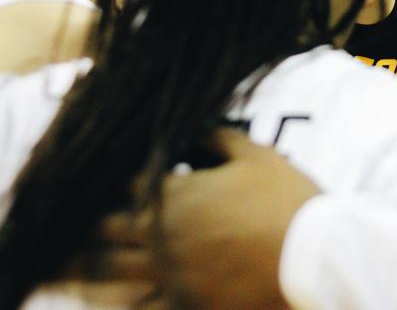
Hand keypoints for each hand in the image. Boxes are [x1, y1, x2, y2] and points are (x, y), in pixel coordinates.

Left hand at [83, 129, 319, 308]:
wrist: (315, 257)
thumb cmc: (288, 200)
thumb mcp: (257, 156)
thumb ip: (217, 139)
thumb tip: (192, 128)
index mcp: (178, 196)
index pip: (129, 183)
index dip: (117, 179)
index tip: (107, 177)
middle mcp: (163, 237)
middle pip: (107, 227)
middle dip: (90, 221)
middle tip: (69, 221)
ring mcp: (171, 277)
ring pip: (110, 272)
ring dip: (82, 266)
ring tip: (57, 267)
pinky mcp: (186, 307)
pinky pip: (138, 308)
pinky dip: (118, 304)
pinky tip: (107, 300)